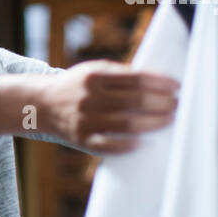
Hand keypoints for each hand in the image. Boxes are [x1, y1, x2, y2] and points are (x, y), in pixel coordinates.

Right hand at [38, 60, 179, 153]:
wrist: (41, 105)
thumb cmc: (77, 87)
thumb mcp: (93, 72)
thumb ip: (121, 76)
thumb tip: (160, 82)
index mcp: (95, 76)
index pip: (137, 78)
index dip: (161, 82)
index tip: (177, 87)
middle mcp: (89, 97)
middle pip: (136, 101)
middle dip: (163, 103)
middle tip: (176, 105)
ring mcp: (85, 119)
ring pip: (128, 123)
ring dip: (154, 122)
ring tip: (168, 120)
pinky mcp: (82, 139)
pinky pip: (108, 145)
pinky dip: (127, 145)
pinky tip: (141, 143)